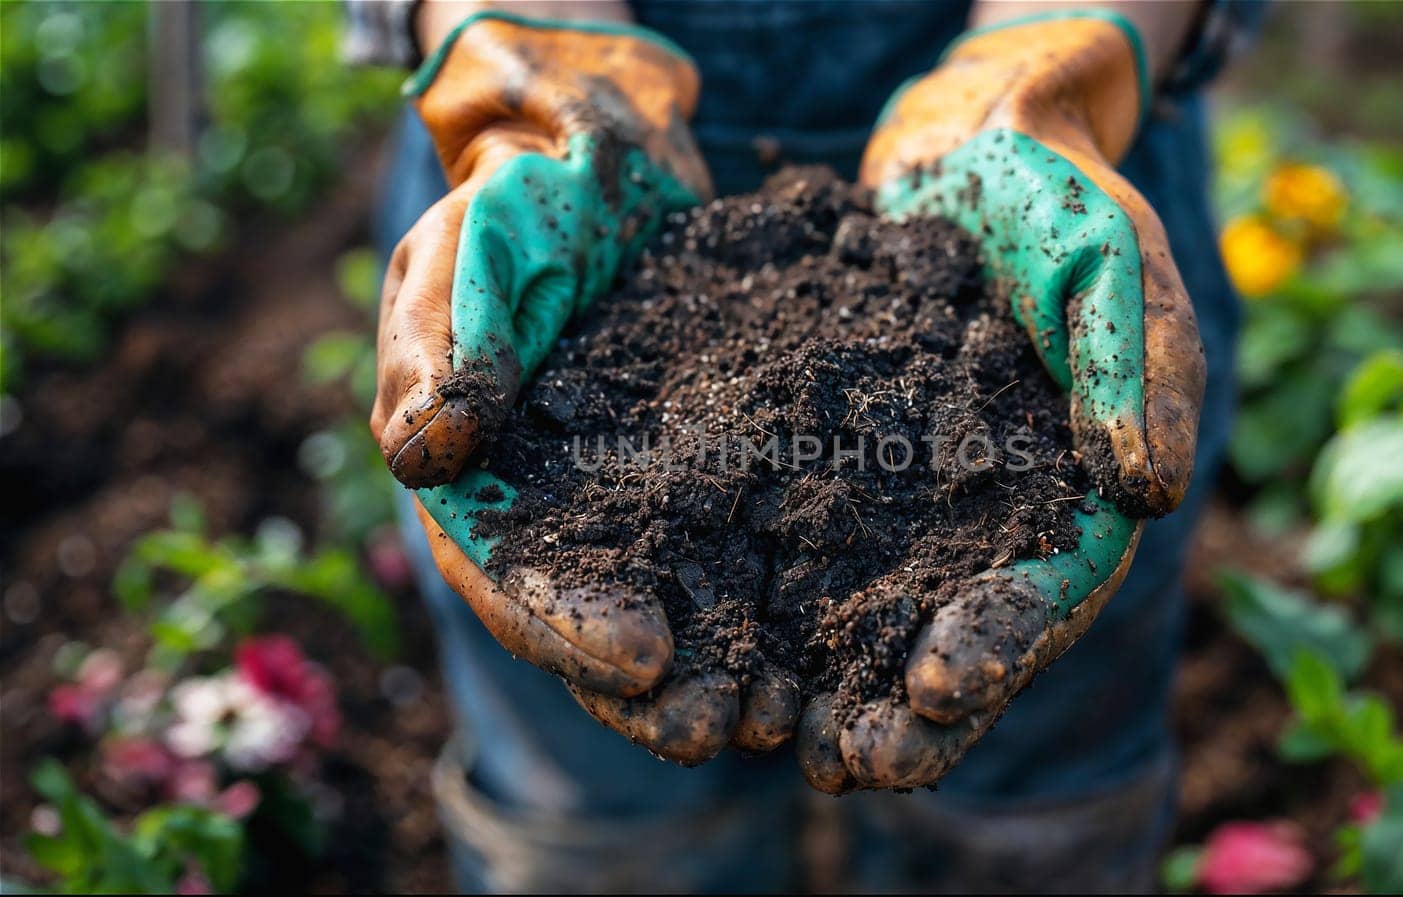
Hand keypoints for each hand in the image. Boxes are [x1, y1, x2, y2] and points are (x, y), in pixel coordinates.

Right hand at [377, 13, 797, 761]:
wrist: (602, 177)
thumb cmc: (510, 217)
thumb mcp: (459, 263)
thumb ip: (444, 350)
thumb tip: (429, 454)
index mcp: (481, 496)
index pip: (513, 582)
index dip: (570, 629)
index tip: (639, 659)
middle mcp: (564, 525)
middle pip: (599, 630)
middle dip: (657, 692)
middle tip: (722, 726)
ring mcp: (643, 509)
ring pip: (681, 609)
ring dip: (728, 669)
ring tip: (789, 714)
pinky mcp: (716, 479)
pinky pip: (746, 545)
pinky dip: (784, 592)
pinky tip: (840, 628)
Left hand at [797, 11, 1202, 790]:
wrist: (969, 151)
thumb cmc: (1061, 206)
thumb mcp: (1116, 271)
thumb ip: (1137, 375)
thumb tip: (1147, 490)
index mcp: (1069, 496)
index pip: (1043, 593)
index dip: (998, 647)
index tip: (942, 688)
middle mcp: (984, 521)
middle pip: (949, 635)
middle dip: (905, 708)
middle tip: (849, 760)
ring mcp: (907, 501)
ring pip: (867, 612)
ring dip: (826, 680)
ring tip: (776, 734)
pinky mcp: (837, 463)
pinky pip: (799, 536)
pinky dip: (766, 591)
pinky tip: (720, 635)